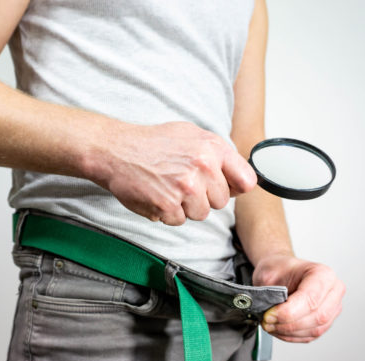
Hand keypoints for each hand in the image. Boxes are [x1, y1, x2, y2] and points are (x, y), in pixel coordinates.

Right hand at [88, 121, 256, 225]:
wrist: (117, 150)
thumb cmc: (152, 143)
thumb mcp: (191, 135)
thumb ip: (217, 154)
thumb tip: (239, 177)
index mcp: (212, 148)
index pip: (247, 180)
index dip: (236, 188)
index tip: (228, 188)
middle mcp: (203, 166)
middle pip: (221, 201)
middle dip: (204, 197)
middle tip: (182, 183)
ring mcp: (186, 187)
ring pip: (201, 213)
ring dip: (186, 207)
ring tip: (169, 188)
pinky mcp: (168, 205)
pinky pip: (179, 220)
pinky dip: (167, 213)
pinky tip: (157, 195)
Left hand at [252, 254, 344, 342]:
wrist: (281, 271)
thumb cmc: (279, 269)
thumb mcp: (268, 275)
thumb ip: (270, 294)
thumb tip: (269, 314)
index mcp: (323, 274)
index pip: (310, 298)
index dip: (288, 312)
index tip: (269, 315)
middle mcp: (333, 291)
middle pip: (317, 316)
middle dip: (288, 324)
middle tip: (267, 322)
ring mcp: (332, 308)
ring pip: (315, 329)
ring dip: (289, 332)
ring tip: (270, 326)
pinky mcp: (326, 322)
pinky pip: (311, 335)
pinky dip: (292, 336)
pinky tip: (278, 330)